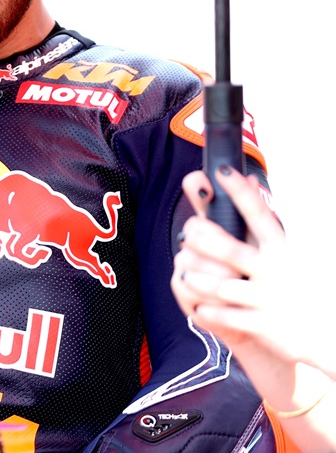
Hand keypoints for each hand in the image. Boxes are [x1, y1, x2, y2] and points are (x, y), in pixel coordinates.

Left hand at [172, 168, 330, 370]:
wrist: (333, 334)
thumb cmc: (308, 288)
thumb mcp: (297, 254)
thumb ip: (270, 226)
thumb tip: (255, 184)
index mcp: (285, 250)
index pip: (259, 214)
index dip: (239, 191)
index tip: (221, 172)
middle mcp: (276, 271)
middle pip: (229, 249)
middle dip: (202, 240)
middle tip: (187, 233)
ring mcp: (269, 298)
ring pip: (220, 285)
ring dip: (197, 278)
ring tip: (184, 272)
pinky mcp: (264, 325)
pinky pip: (226, 317)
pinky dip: (208, 312)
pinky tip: (199, 308)